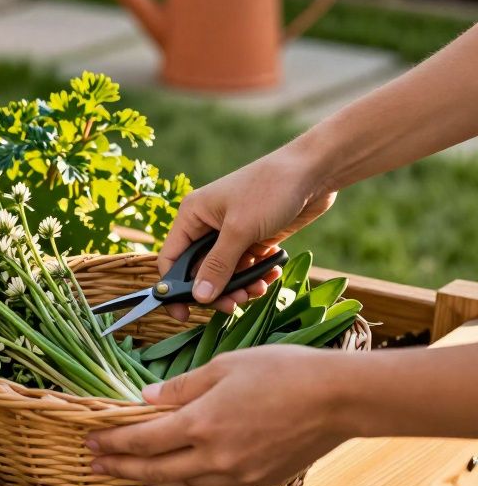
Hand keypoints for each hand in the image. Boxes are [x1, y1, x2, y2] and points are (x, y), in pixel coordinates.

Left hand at [85, 346, 354, 485]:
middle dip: (121, 468)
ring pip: (182, 483)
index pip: (143, 440)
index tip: (92, 441)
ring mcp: (237, 473)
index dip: (114, 442)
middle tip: (95, 465)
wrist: (339, 398)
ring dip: (150, 478)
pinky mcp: (258, 481)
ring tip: (127, 471)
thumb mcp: (224, 366)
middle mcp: (215, 457)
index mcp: (201, 423)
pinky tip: (174, 473)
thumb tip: (146, 399)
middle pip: (155, 471)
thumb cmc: (282, 372)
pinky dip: (184, 480)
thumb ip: (181, 387)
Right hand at [160, 149, 334, 318]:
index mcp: (192, 216)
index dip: (174, 289)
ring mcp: (232, 233)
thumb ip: (218, 266)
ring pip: (226, 272)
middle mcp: (207, 226)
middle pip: (200, 271)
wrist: (313, 172)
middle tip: (234, 306)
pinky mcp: (254, 238)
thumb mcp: (240, 230)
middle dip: (216, 290)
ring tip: (258, 290)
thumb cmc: (269, 190)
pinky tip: (271, 276)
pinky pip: (247, 266)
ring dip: (240, 286)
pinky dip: (257, 276)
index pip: (172, 260)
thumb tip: (199, 297)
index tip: (183, 314)